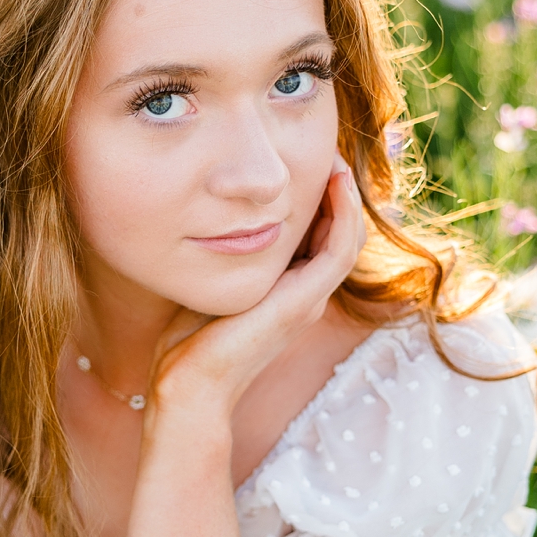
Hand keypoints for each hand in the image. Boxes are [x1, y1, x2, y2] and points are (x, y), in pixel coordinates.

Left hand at [149, 159, 366, 416]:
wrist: (189, 384)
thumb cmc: (188, 342)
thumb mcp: (211, 283)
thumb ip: (221, 255)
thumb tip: (206, 218)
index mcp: (289, 294)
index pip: (319, 238)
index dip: (320, 200)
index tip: (306, 163)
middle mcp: (307, 296)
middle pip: (339, 233)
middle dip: (337, 192)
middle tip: (328, 151)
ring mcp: (310, 299)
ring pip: (348, 237)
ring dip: (347, 197)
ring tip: (336, 159)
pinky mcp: (305, 300)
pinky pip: (340, 248)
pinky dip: (344, 213)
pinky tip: (335, 182)